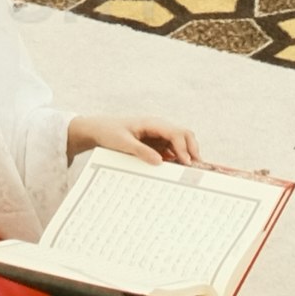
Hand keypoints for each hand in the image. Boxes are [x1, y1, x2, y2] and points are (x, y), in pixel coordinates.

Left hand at [69, 115, 199, 165]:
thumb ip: (141, 151)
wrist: (99, 129)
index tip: (187, 163)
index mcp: (153, 123)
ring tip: (188, 172)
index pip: (176, 132)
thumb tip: (160, 162)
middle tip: (195, 169)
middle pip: (184, 135)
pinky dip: (177, 159)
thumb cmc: (109, 132)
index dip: (184, 147)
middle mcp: (159, 127)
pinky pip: (171, 150)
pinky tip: (176, 171)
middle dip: (192, 150)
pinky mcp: (156, 144)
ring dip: (186, 155)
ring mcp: (158, 135)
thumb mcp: (123, 143)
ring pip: (180, 143)